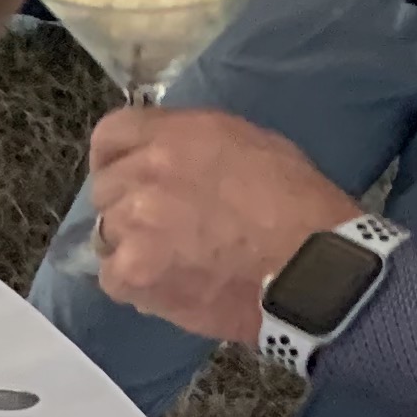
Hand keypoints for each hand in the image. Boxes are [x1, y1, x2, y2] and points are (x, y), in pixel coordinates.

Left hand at [87, 108, 359, 338]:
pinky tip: (168, 283)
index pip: (111, 134)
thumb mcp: (254, 144)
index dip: (117, 155)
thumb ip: (195, 145)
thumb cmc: (298, 204)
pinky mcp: (131, 274)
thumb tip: (169, 154)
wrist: (311, 269)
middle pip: (105, 188)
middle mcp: (144, 175)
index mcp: (175, 137)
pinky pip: (111, 276)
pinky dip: (134, 281)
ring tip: (172, 256)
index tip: (129, 171)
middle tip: (163, 224)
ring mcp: (131, 226)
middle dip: (128, 203)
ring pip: (105, 233)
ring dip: (131, 243)